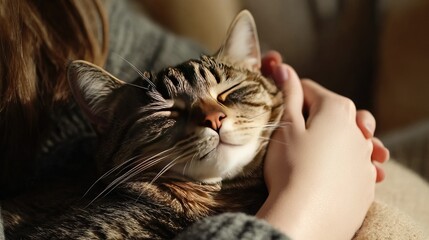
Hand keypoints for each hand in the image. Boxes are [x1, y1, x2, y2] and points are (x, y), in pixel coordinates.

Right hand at [262, 51, 388, 182]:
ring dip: (336, 137)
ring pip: (350, 137)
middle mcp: (358, 130)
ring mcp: (366, 158)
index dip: (290, 95)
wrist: (306, 215)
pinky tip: (334, 171)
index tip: (278, 106)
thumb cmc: (291, 166)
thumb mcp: (286, 126)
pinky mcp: (367, 182)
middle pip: (334, 112)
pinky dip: (347, 162)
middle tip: (296, 131)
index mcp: (337, 108)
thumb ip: (289, 94)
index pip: (310, 90)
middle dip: (316, 115)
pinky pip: (358, 164)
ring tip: (320, 149)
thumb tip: (285, 68)